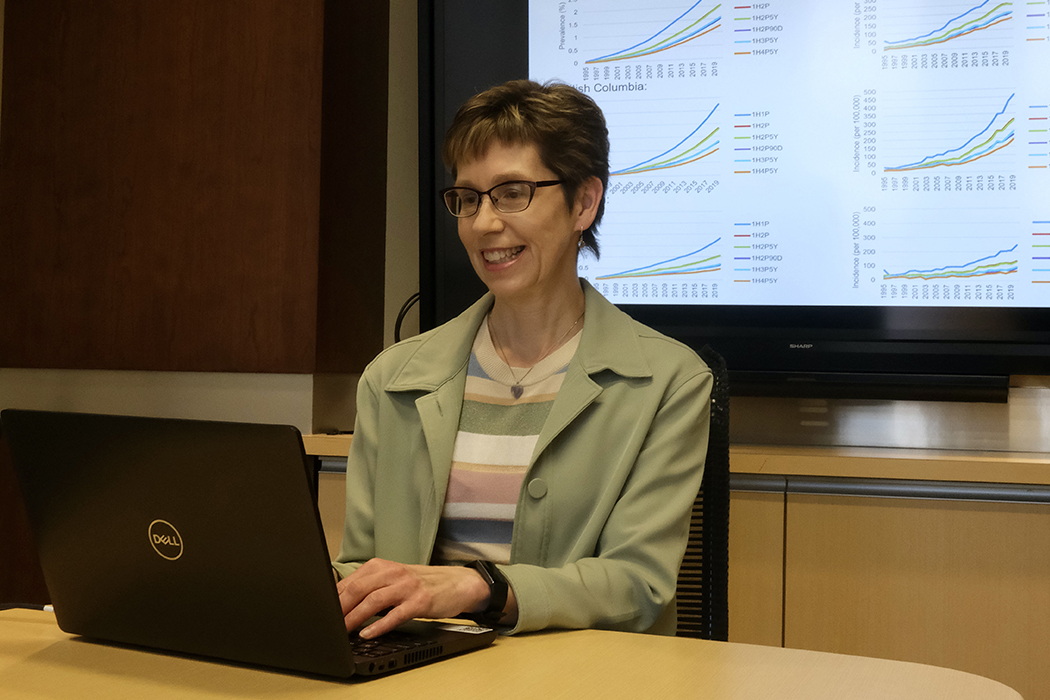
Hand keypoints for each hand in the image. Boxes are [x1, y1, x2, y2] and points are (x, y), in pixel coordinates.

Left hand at [336, 558, 489, 637]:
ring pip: (374, 600)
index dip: (333, 598)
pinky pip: (396, 614)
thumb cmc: (421, 583)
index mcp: (382, 566)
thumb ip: (370, 587)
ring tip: (342, 630)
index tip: (321, 612)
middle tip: (327, 624)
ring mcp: (407, 586)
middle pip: (359, 588)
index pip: (350, 581)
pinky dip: (379, 624)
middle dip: (340, 608)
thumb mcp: (393, 579)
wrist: (456, 583)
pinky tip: (368, 633)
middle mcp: (393, 573)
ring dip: (355, 617)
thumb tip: (340, 604)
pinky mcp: (420, 601)